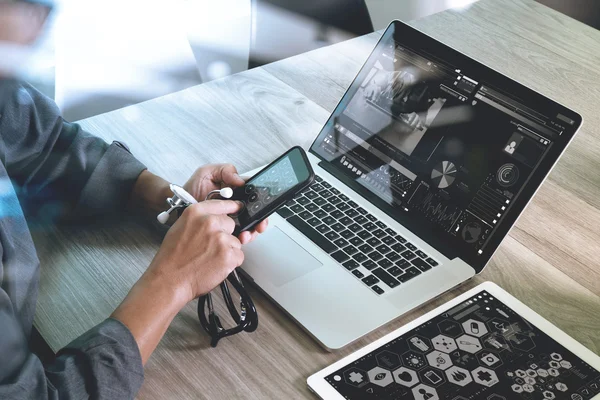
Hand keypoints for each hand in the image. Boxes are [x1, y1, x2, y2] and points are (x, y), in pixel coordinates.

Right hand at [113, 200, 244, 362]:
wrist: (169, 280)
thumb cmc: (172, 258)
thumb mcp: (181, 227)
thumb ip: (200, 219)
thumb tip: (216, 218)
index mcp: (196, 212)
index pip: (223, 203)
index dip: (231, 208)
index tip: (238, 208)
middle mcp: (210, 222)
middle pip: (231, 224)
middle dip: (225, 235)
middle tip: (210, 247)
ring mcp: (220, 238)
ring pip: (235, 242)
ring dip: (227, 251)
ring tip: (209, 258)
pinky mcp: (228, 255)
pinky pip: (238, 256)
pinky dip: (230, 263)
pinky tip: (215, 265)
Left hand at [183, 164, 267, 243]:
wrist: (179, 206)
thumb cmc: (192, 189)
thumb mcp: (207, 173)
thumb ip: (225, 170)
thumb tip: (240, 180)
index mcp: (236, 190)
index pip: (254, 194)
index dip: (261, 200)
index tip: (262, 205)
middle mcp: (236, 205)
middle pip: (256, 212)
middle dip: (260, 220)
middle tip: (259, 225)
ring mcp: (232, 218)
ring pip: (250, 225)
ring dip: (252, 230)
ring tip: (246, 234)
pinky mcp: (225, 230)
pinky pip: (238, 235)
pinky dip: (241, 238)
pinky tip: (239, 237)